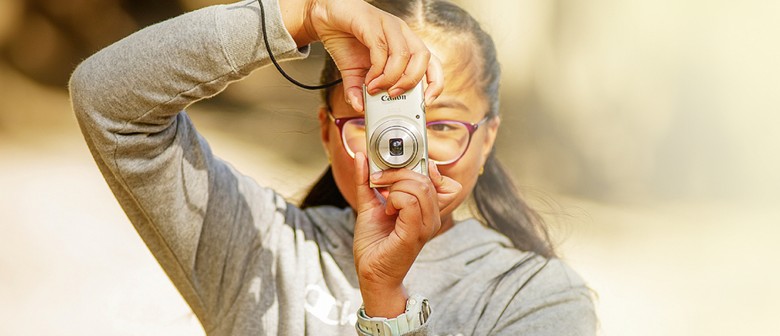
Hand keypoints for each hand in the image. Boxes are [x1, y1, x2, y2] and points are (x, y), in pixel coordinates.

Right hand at [280, 0, 443, 111]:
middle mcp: (401, 34)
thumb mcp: (353, 73)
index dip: (435, 82)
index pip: (431, 62)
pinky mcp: (371, 22)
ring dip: (391, 77)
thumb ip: (358, 91)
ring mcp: (388, 26)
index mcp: (405, 45)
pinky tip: (367, 78)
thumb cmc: (346, 40)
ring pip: (403, 54)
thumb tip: (360, 107)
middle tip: (394, 95)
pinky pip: (381, 47)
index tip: (427, 101)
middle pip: (422, 58)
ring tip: (375, 88)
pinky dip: (376, 68)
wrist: (325, 17)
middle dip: (411, 82)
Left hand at [352, 153, 460, 316]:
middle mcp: (432, 217)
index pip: (441, 180)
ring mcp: (427, 226)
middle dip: (398, 172)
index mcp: (427, 209)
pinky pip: (411, 202)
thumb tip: (361, 156)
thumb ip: (366, 180)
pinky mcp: (415, 233)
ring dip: (395, 185)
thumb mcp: (370, 204)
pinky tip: (387, 210)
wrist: (370, 272)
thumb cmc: (374, 243)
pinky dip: (394, 199)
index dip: (425, 168)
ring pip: (420, 187)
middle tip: (377, 181)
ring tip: (383, 199)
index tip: (398, 168)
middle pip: (426, 178)